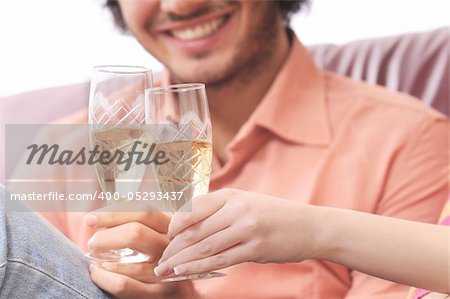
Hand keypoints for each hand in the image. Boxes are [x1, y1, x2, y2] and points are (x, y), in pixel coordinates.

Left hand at [85, 210, 197, 297]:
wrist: (181, 288)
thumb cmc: (159, 254)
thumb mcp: (157, 231)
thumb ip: (137, 221)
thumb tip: (98, 217)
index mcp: (171, 224)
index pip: (144, 212)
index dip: (114, 214)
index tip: (90, 219)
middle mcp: (173, 244)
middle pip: (135, 232)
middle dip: (105, 237)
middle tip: (93, 243)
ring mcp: (168, 269)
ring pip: (126, 261)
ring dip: (101, 261)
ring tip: (95, 261)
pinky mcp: (161, 291)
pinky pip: (123, 284)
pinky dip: (103, 278)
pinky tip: (98, 273)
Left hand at [154, 188, 318, 277]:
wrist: (310, 226)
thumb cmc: (275, 215)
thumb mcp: (247, 203)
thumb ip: (221, 211)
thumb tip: (190, 227)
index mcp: (231, 194)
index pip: (193, 207)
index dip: (175, 224)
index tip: (166, 238)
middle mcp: (237, 208)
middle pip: (195, 229)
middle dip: (173, 247)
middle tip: (159, 260)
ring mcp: (246, 227)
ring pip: (204, 246)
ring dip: (181, 261)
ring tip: (165, 270)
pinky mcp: (255, 248)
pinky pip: (221, 259)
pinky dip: (200, 267)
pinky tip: (186, 272)